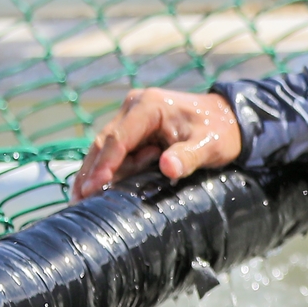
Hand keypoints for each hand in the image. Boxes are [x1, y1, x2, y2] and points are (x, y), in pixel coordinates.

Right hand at [71, 89, 241, 201]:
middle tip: (77, 200)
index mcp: (149, 106)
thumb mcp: (210, 144)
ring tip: (78, 200)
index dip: (105, 164)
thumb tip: (167, 167)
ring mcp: (132, 118)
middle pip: (104, 143)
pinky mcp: (134, 131)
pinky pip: (115, 152)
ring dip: (93, 173)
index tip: (94, 187)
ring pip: (105, 148)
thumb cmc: (220, 130)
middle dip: (91, 172)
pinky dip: (105, 170)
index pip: (119, 138)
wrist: (230, 120)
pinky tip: (92, 190)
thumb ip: (189, 156)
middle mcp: (134, 108)